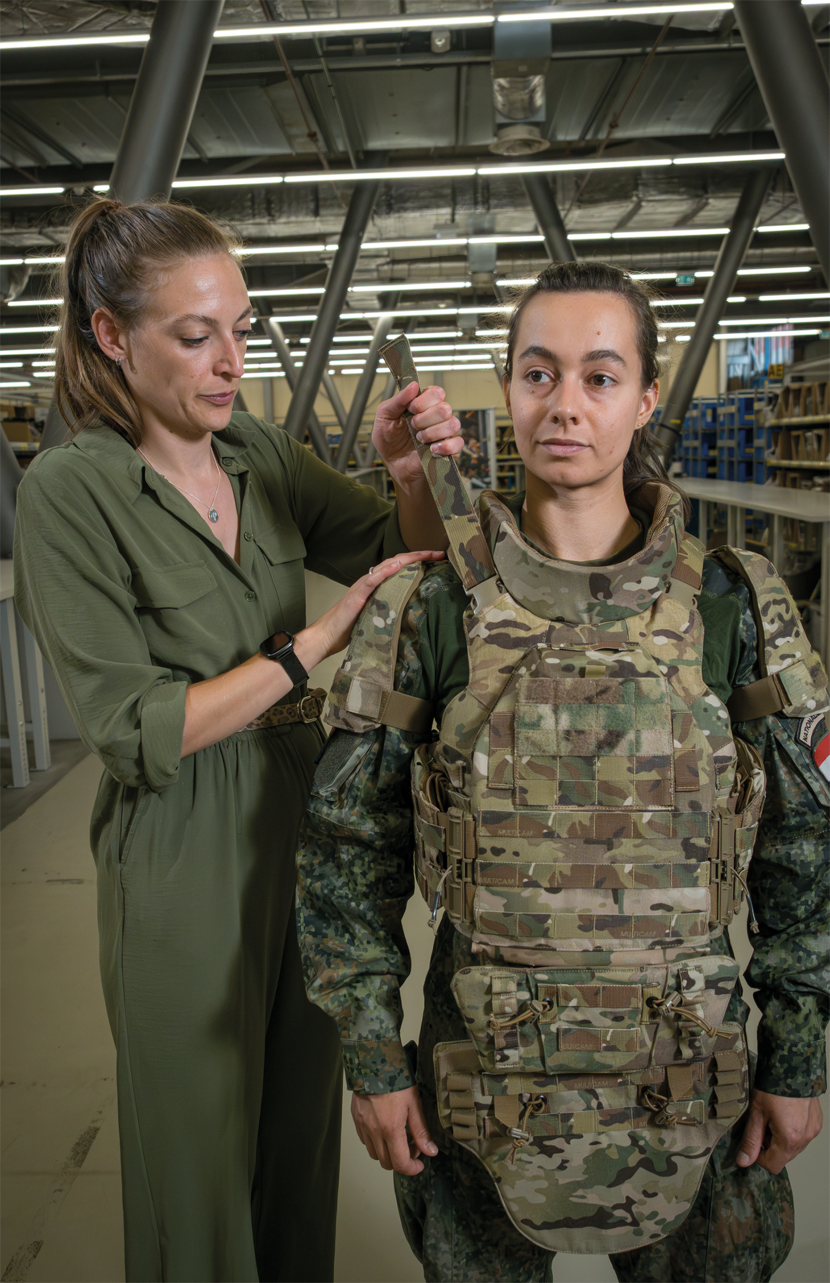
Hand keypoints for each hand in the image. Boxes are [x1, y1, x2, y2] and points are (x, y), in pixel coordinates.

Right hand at [295, 550, 443, 669]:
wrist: (326, 636)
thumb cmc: (348, 628)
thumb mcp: (374, 616)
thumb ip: (388, 608)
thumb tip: (409, 611)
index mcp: (376, 585)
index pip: (399, 568)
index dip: (418, 562)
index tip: (436, 560)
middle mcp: (370, 581)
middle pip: (397, 562)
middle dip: (419, 556)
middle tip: (439, 553)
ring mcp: (363, 586)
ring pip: (387, 566)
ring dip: (407, 558)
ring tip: (425, 554)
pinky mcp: (357, 595)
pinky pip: (372, 579)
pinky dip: (385, 571)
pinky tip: (397, 565)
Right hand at [351, 1085, 437, 1175]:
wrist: (373, 1062)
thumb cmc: (396, 1079)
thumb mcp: (414, 1104)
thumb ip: (421, 1131)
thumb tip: (430, 1151)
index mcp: (390, 1129)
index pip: (400, 1163)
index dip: (412, 1169)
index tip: (419, 1164)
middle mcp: (374, 1132)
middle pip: (387, 1163)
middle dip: (401, 1160)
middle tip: (412, 1146)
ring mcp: (363, 1126)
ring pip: (375, 1154)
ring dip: (388, 1152)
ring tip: (398, 1136)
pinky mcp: (356, 1119)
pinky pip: (365, 1140)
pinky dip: (376, 1141)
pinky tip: (385, 1128)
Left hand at [372, 382, 463, 489]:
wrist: (392, 464)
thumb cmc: (388, 440)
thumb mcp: (384, 416)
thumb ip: (397, 400)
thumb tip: (413, 385)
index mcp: (423, 404)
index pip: (436, 392)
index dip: (424, 400)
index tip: (411, 409)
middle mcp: (436, 416)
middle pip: (444, 408)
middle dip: (425, 419)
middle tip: (413, 426)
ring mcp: (443, 432)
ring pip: (453, 424)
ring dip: (432, 432)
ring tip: (419, 439)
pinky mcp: (448, 449)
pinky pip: (458, 443)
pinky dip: (446, 446)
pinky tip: (432, 449)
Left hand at [736, 1089, 822, 1173]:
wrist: (792, 1064)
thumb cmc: (772, 1086)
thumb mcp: (756, 1113)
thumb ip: (751, 1140)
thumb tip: (744, 1161)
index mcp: (790, 1139)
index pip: (773, 1165)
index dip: (759, 1157)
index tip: (753, 1142)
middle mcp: (806, 1138)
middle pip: (784, 1156)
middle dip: (770, 1145)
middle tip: (761, 1124)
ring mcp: (813, 1130)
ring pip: (794, 1146)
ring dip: (781, 1138)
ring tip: (773, 1116)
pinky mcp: (817, 1121)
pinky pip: (803, 1134)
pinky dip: (792, 1129)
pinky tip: (784, 1113)